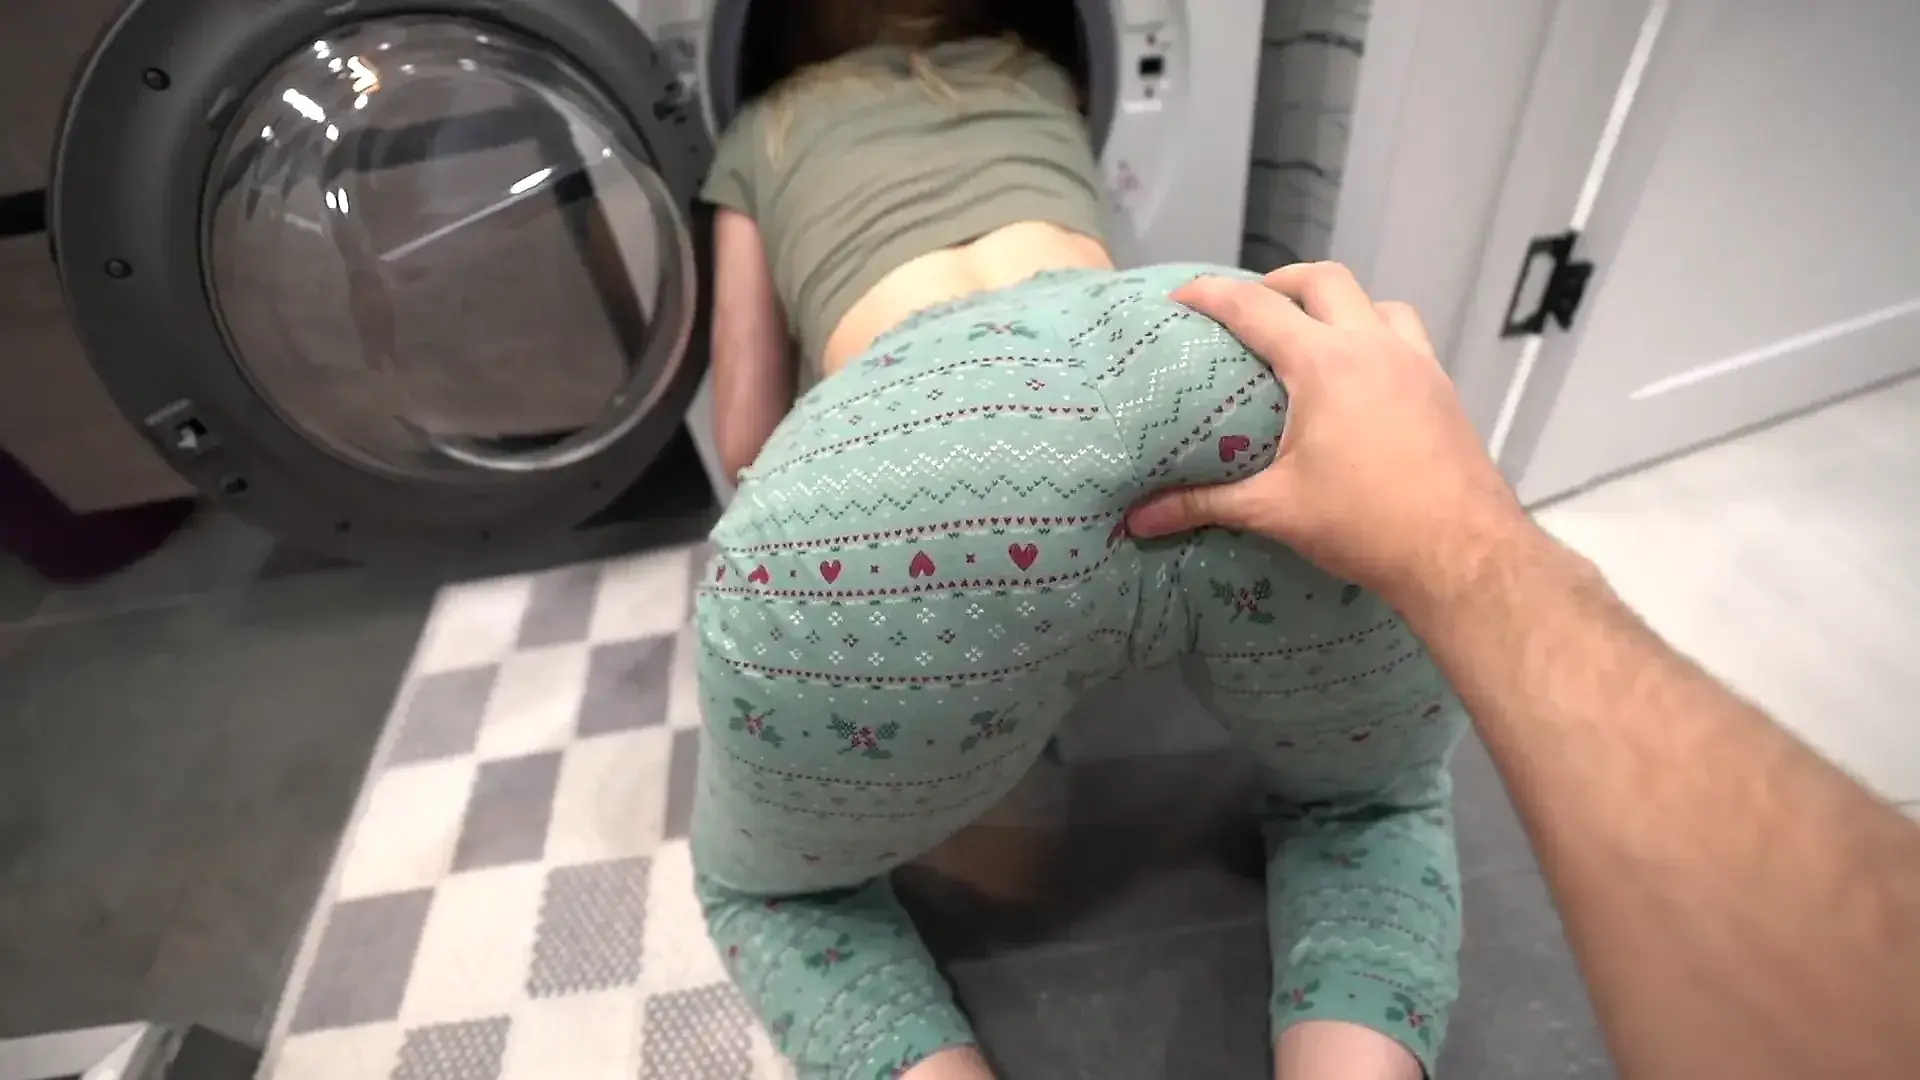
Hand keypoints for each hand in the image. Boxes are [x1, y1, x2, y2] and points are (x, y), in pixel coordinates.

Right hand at [1128, 262, 1527, 610]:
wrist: (1462, 552)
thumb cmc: (1365, 526)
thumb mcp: (1274, 511)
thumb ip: (1203, 505)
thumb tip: (1137, 520)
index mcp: (1325, 364)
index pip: (1256, 307)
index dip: (1212, 294)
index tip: (1180, 295)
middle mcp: (1373, 347)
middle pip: (1323, 280)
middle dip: (1281, 282)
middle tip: (1252, 306)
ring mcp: (1416, 364)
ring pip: (1377, 303)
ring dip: (1340, 304)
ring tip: (1314, 334)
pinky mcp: (1442, 389)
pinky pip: (1407, 339)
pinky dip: (1377, 337)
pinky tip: (1363, 380)